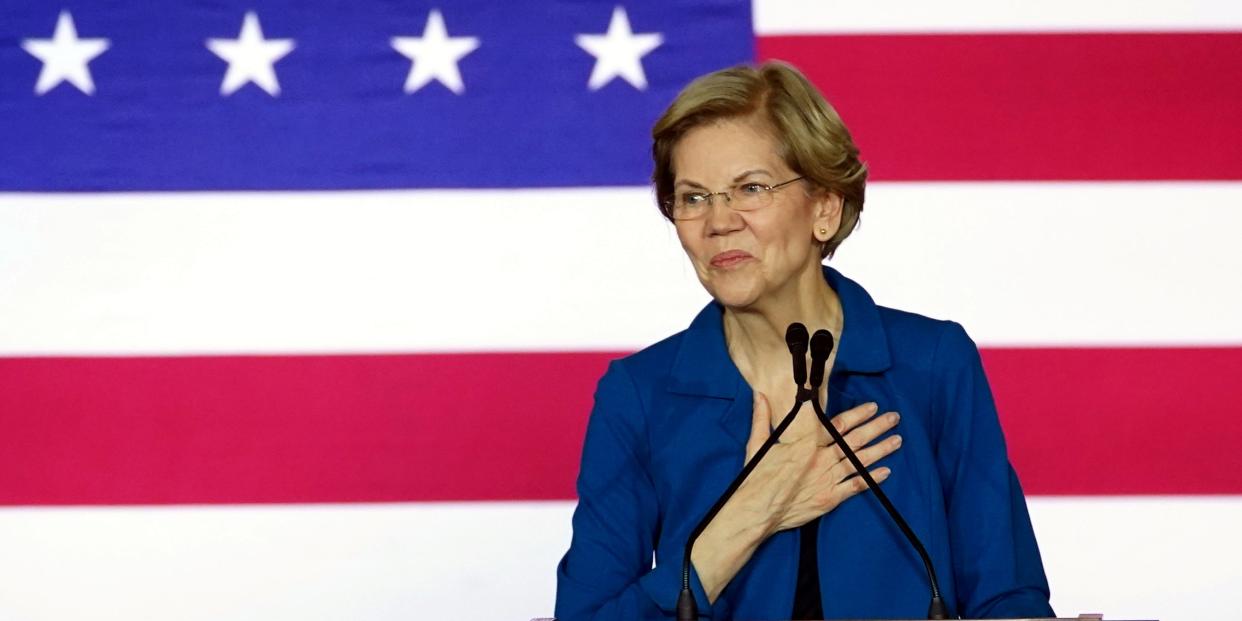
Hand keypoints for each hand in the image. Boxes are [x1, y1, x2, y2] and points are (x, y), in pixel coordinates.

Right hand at [690, 392, 902, 601]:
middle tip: (894, 418)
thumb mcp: (757, 444)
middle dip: (876, 428)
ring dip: (880, 450)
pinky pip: (855, 486)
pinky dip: (872, 479)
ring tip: (897, 441)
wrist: (756, 510)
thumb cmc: (755, 478)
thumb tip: (759, 394)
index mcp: (806, 444)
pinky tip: (886, 472)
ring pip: (859, 461)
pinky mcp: (829, 498)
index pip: (837, 425)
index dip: (857, 415)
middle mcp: (820, 459)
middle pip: (854, 441)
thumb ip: (762, 418)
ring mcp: (827, 479)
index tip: (872, 406)